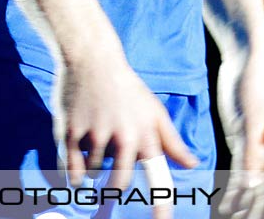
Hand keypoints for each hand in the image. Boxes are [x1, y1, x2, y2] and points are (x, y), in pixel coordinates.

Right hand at [53, 44, 199, 217]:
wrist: (92, 59)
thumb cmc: (128, 88)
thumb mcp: (154, 111)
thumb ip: (171, 141)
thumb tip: (193, 164)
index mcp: (145, 135)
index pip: (157, 177)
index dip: (160, 205)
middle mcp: (123, 137)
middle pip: (119, 185)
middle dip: (114, 185)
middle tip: (111, 161)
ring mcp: (95, 135)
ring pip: (95, 172)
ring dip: (94, 161)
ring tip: (97, 131)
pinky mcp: (70, 133)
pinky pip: (72, 169)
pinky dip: (74, 170)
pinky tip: (77, 150)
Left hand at [214, 48, 263, 218]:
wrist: (246, 58)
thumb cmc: (256, 83)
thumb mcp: (252, 119)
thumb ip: (252, 153)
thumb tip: (252, 186)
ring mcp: (258, 145)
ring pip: (256, 183)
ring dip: (249, 204)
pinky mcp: (243, 139)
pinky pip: (242, 170)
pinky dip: (236, 188)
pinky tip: (227, 204)